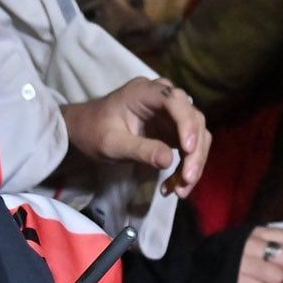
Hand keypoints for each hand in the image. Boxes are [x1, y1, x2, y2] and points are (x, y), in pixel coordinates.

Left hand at [59, 77, 210, 194]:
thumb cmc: (94, 131)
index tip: (188, 150)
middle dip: (195, 152)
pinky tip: (176, 185)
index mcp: (145, 92)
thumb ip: (140, 150)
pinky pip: (191, 146)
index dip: (186, 124)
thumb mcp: (112, 144)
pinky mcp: (175, 128)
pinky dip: (187, 166)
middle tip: (186, 180)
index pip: (176, 102)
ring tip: (181, 190)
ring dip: (195, 162)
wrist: (85, 130)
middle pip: (194, 119)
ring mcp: (172, 113)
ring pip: (198, 134)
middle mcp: (164, 98)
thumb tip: (169, 160)